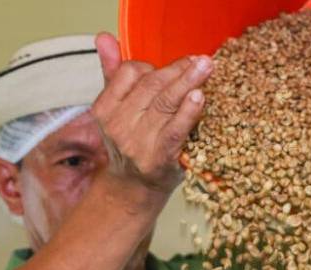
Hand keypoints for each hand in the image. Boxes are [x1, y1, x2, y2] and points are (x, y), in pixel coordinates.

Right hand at [92, 33, 212, 194]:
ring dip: (189, 82)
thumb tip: (105, 38)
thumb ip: (112, 74)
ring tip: (206, 68)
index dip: (155, 66)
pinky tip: (200, 97)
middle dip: (179, 70)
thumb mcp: (117, 111)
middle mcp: (118, 125)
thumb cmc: (132, 145)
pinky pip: (175, 129)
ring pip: (165, 103)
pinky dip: (189, 111)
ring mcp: (137, 143)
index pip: (130, 73)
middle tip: (202, 61)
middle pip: (151, 85)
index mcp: (104, 109)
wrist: (134, 190)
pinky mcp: (158, 158)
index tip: (176, 67)